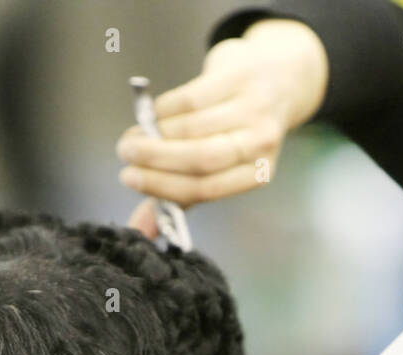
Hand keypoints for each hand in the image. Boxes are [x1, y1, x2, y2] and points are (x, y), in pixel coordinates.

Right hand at [116, 18, 327, 214]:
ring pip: (193, 127)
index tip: (129, 179)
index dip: (163, 185)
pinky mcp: (238, 77)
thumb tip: (139, 229)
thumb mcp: (220, 165)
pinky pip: (191, 98)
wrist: (277, 78)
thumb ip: (179, 196)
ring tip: (132, 137)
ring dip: (154, 134)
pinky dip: (164, 109)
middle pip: (202, 158)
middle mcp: (260, 143)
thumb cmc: (239, 131)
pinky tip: (150, 114)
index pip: (206, 188)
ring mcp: (253, 108)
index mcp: (257, 173)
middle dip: (155, 159)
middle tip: (125, 155)